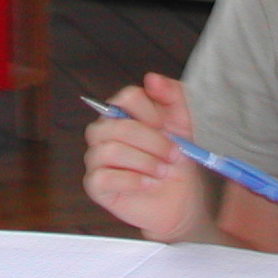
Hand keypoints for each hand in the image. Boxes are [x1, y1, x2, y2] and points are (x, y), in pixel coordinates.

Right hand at [83, 73, 212, 243]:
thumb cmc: (176, 159)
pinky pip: (102, 177)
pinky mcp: (95, 185)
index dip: (149, 111)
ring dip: (144, 161)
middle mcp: (104, 131)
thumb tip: (152, 78)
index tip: (167, 127)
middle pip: (117, 125)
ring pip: (109, 150)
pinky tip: (148, 184)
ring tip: (162, 171)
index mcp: (123, 112)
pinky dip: (131, 180)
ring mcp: (96, 158)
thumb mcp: (182, 123)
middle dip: (151, 141)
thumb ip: (172, 95)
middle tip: (173, 154)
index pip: (125, 98)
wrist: (180, 199)